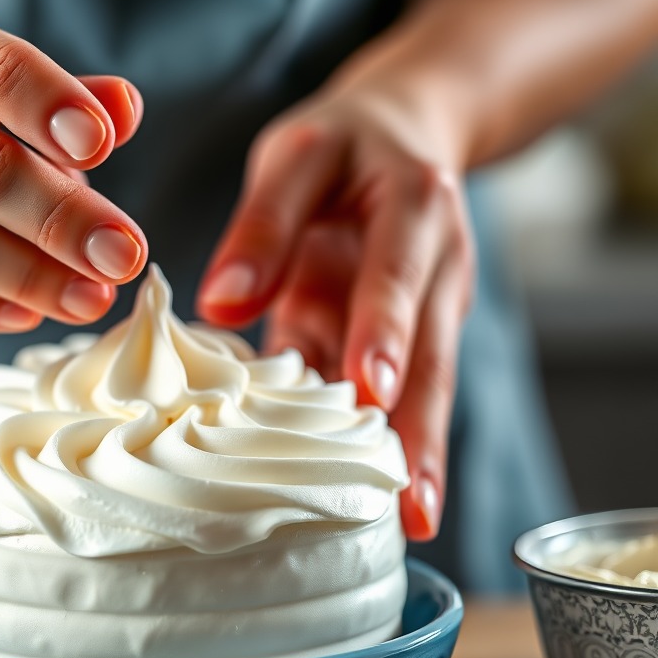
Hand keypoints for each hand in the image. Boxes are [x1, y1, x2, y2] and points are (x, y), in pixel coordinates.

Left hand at [196, 83, 474, 540]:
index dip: (383, 329)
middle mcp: (436, 269)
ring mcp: (426, 312)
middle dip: (420, 428)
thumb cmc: (344, 145)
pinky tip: (383, 499)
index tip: (370, 385)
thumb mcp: (297, 154)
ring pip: (426, 389)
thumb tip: (221, 304)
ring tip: (412, 521)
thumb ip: (263, 222)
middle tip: (410, 500)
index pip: (396, 275)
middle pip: (431, 355)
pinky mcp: (401, 339)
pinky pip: (394, 393)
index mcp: (414, 208)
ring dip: (420, 454)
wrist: (404, 136)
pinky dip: (389, 443)